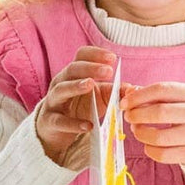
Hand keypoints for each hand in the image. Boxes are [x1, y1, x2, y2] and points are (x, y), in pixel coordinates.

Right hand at [36, 46, 115, 164]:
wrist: (57, 131)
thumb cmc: (81, 107)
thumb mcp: (101, 97)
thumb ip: (116, 91)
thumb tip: (134, 89)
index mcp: (74, 73)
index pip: (81, 56)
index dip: (96, 54)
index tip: (113, 58)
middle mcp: (61, 83)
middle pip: (72, 69)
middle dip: (90, 68)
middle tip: (108, 71)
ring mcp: (53, 102)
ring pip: (60, 90)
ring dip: (75, 86)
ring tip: (90, 84)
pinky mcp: (49, 121)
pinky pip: (59, 121)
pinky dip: (73, 123)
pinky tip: (88, 125)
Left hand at [121, 82, 184, 170]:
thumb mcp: (182, 97)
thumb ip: (157, 95)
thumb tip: (129, 93)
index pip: (161, 90)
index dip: (138, 96)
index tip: (124, 103)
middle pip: (159, 113)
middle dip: (137, 115)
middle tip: (129, 117)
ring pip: (159, 137)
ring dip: (141, 134)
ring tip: (138, 131)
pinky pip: (163, 155)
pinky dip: (149, 150)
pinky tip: (148, 145)